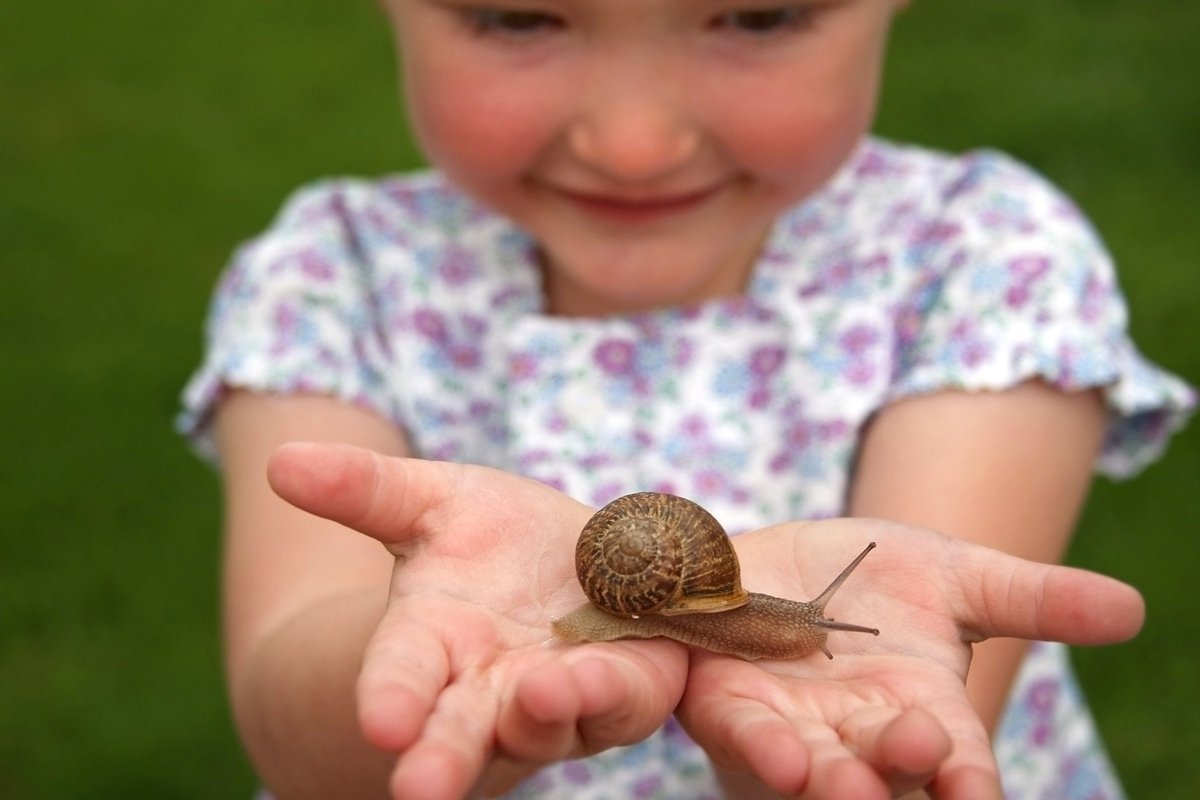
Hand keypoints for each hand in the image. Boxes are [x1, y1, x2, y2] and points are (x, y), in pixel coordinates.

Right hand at [267, 443, 689, 798]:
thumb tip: (280, 462)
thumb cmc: (488, 540)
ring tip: (540, 696)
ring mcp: (558, 695)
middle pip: (462, 730)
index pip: (400, 676)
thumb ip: (362, 487)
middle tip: (422, 788)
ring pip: (548, 721)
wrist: (571, 568)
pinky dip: (611, 692)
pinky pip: (621, 699)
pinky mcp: (625, 688)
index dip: (391, 697)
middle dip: (443, 757)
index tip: (380, 722)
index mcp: (429, 643)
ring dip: (545, 715)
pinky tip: (602, 678)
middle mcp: (488, 686)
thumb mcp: (427, 501)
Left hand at [676, 519, 1144, 799]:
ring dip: (821, 777)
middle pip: (881, 769)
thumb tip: (1132, 608)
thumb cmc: (876, 580)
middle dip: (892, 770)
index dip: (965, 778)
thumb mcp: (957, 577)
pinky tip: (773, 751)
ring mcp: (792, 727)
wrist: (788, 561)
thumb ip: (1033, 598)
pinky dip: (756, 744)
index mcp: (922, 714)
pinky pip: (739, 732)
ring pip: (808, 766)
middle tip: (910, 758)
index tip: (973, 788)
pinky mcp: (730, 705)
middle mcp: (859, 734)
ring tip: (826, 778)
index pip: (955, 763)